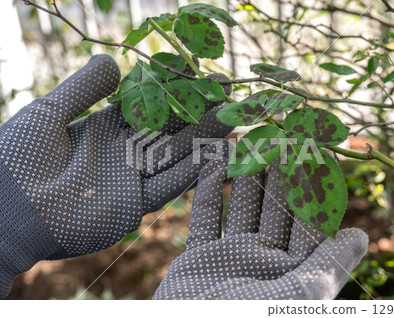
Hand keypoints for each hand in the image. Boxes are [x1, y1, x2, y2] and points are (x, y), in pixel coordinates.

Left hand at [0, 54, 231, 297]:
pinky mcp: (133, 207)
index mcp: (106, 128)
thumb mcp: (50, 111)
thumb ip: (85, 88)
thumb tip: (117, 62)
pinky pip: (168, 187)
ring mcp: (130, 180)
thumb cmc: (18, 158)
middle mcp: (124, 153)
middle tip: (231, 96)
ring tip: (233, 121)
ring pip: (176, 156)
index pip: (151, 106)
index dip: (177, 92)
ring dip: (204, 140)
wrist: (7, 210)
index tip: (204, 76)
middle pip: (170, 130)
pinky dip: (191, 173)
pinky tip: (215, 156)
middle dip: (200, 113)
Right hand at [154, 160, 367, 298]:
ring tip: (246, 143)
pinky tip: (210, 165)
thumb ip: (331, 263)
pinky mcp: (199, 258)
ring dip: (243, 176)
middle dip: (277, 173)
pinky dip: (206, 192)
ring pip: (241, 207)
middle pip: (274, 208)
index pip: (307, 219)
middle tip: (278, 138)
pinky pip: (205, 219)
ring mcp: (231, 257)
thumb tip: (361, 236)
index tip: (313, 152)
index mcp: (293, 269)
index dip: (312, 186)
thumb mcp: (303, 294)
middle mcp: (265, 260)